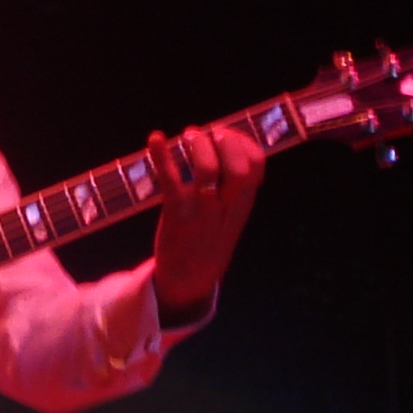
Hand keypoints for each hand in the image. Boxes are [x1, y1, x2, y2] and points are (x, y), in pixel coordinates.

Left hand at [148, 124, 265, 321]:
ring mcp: (202, 210)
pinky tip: (155, 139)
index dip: (244, 142)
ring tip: (187, 136)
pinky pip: (171, 181)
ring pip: (208, 171)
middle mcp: (226, 205)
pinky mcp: (176, 214)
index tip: (227, 132)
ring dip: (198, 146)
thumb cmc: (207, 240)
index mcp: (242, 203)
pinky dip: (162, 157)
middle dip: (226, 142)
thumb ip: (233, 187)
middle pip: (239, 167)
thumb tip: (225, 145)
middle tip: (209, 133)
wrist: (188, 281)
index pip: (257, 165)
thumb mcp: (231, 216)